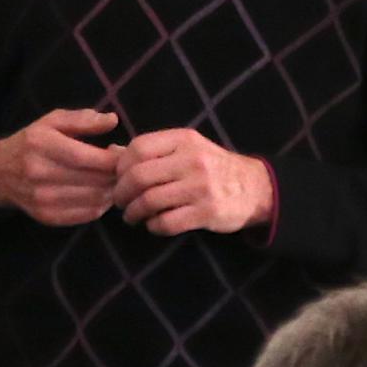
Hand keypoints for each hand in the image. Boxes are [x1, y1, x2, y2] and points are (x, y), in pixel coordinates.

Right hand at [0, 106, 123, 224]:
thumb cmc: (31, 142)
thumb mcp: (52, 121)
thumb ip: (83, 120)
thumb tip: (113, 120)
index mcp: (43, 145)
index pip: (88, 158)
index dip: (113, 158)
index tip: (122, 153)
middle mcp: (41, 174)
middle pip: (95, 180)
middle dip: (115, 174)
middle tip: (121, 167)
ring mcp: (43, 199)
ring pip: (95, 200)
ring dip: (111, 190)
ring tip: (111, 179)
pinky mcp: (48, 217)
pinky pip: (87, 215)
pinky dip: (101, 205)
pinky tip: (100, 193)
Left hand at [114, 127, 274, 236]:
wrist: (255, 188)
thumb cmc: (212, 166)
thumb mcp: (187, 148)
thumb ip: (153, 151)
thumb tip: (110, 153)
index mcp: (184, 140)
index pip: (138, 148)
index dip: (120, 166)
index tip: (119, 178)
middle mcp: (192, 160)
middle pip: (139, 176)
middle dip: (121, 193)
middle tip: (120, 202)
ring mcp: (200, 187)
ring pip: (149, 201)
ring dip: (133, 213)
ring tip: (132, 216)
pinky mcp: (207, 212)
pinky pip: (166, 223)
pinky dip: (153, 226)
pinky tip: (153, 224)